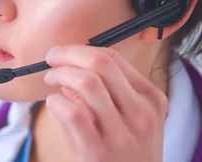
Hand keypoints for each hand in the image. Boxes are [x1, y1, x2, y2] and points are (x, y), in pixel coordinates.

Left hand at [43, 45, 167, 161]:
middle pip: (101, 63)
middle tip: (51, 59)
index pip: (113, 58)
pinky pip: (72, 113)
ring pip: (87, 83)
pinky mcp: (99, 152)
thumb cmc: (127, 151)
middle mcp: (141, 114)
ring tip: (50, 80)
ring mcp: (122, 134)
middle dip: (68, 54)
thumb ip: (109, 91)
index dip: (81, 49)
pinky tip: (54, 104)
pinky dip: (56, 102)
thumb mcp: (132, 118)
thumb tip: (72, 64)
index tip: (63, 53)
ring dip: (60, 75)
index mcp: (151, 99)